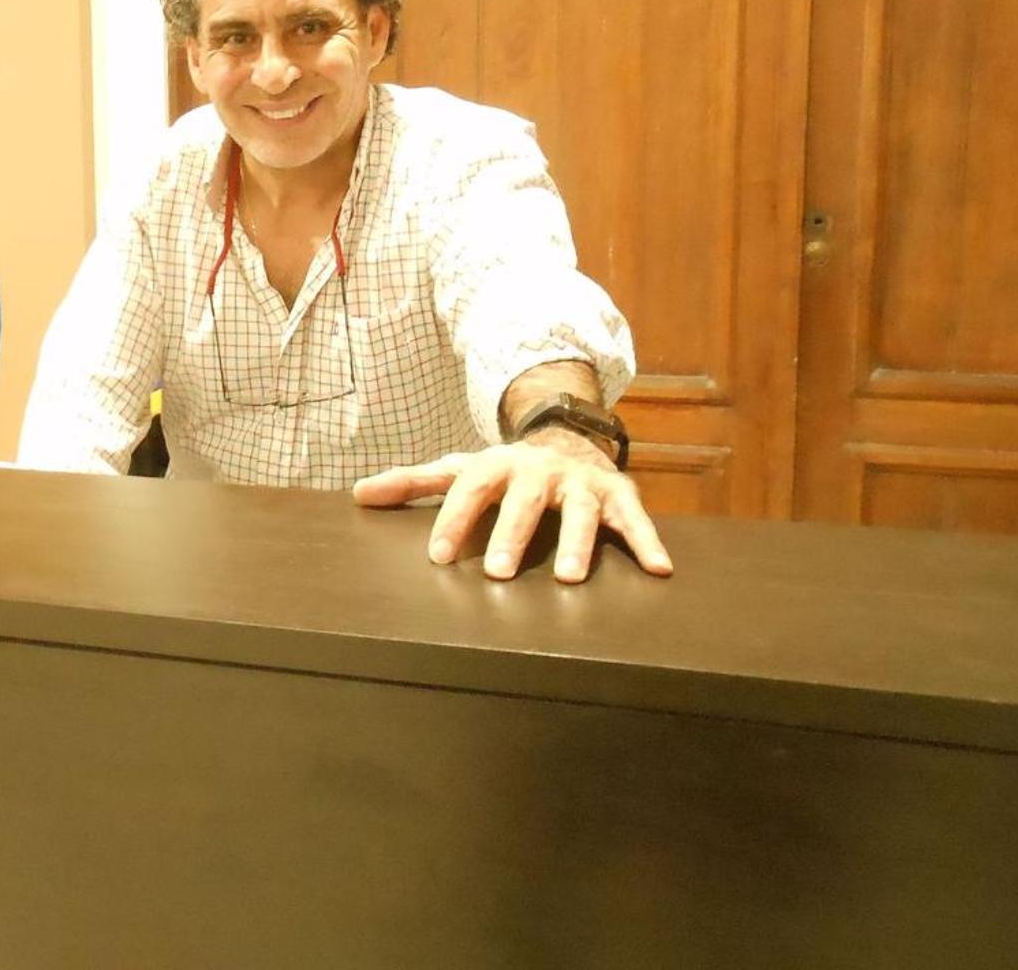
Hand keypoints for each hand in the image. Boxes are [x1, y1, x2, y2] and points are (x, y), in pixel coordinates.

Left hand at [351, 431, 673, 583]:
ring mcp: (580, 482)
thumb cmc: (504, 471)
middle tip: (497, 572)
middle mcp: (539, 471)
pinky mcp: (618, 495)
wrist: (565, 438)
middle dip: (511, 533)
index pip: (470, 489)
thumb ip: (414, 483)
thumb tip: (359, 494)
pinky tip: (659, 569)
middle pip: (523, 500)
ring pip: (579, 510)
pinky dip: (647, 541)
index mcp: (497, 465)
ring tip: (569, 579)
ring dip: (577, 542)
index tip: (438, 556)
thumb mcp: (461, 469)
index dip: (453, 520)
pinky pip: (635, 519)